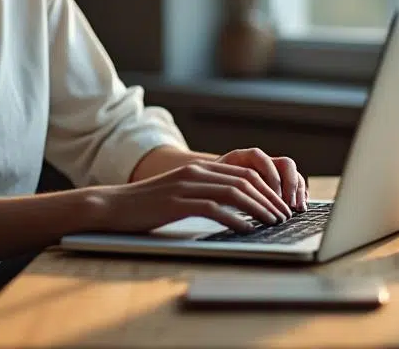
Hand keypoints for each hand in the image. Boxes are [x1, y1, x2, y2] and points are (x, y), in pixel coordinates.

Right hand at [88, 162, 292, 233]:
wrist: (113, 206)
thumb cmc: (147, 205)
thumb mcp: (180, 194)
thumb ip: (205, 194)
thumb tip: (236, 210)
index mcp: (199, 168)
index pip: (244, 173)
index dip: (267, 189)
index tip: (280, 206)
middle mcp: (196, 172)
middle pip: (245, 181)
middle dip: (269, 199)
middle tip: (284, 216)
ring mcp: (187, 186)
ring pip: (235, 193)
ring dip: (259, 209)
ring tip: (273, 223)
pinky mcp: (178, 203)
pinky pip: (215, 208)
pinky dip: (235, 219)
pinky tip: (247, 230)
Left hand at [215, 148, 307, 210]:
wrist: (209, 185)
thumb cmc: (209, 188)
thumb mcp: (211, 188)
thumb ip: (221, 191)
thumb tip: (233, 203)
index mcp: (241, 157)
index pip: (262, 158)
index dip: (271, 178)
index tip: (273, 198)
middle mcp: (260, 161)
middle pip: (284, 164)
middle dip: (290, 185)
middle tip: (288, 205)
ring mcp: (271, 170)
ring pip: (293, 173)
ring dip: (298, 191)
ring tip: (297, 209)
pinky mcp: (277, 183)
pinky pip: (295, 183)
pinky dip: (300, 194)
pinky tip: (299, 209)